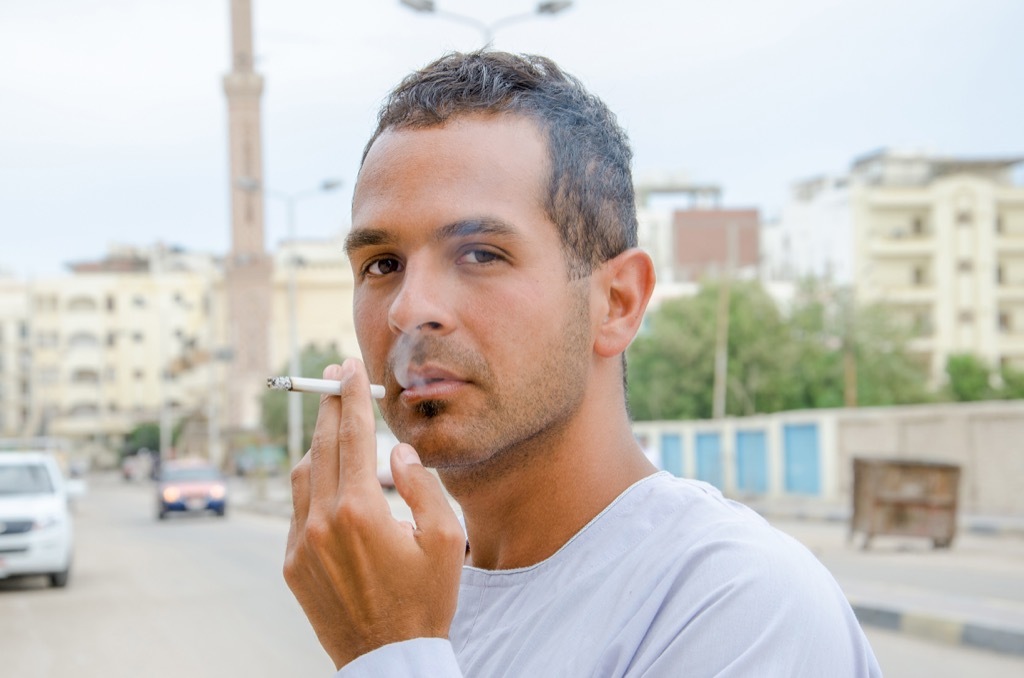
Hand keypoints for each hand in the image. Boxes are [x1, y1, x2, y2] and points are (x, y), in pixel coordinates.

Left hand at [283, 359, 465, 668]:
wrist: (388, 658)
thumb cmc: (426, 600)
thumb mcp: (444, 540)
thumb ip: (422, 486)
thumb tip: (397, 453)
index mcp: (360, 511)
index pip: (352, 436)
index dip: (349, 397)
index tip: (347, 368)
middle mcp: (322, 521)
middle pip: (321, 445)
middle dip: (328, 405)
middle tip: (333, 375)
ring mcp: (301, 544)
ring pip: (301, 475)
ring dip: (318, 445)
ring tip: (337, 429)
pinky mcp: (292, 564)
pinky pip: (297, 510)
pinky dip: (312, 486)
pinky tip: (331, 484)